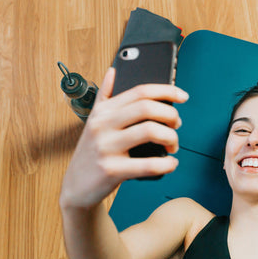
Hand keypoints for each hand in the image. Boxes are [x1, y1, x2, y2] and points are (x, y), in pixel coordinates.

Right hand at [60, 67, 188, 208]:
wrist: (74, 188)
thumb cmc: (91, 154)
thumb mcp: (94, 121)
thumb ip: (105, 96)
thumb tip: (113, 70)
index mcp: (103, 111)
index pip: (140, 91)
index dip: (166, 91)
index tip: (183, 96)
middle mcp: (102, 125)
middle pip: (147, 108)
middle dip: (171, 115)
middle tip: (176, 125)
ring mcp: (105, 147)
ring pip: (150, 131)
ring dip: (171, 138)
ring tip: (173, 146)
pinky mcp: (111, 170)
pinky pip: (147, 165)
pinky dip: (166, 164)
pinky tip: (170, 164)